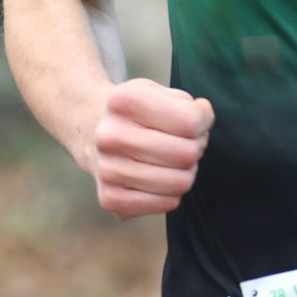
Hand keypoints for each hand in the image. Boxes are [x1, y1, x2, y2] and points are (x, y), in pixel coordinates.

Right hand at [88, 78, 214, 218]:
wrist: (93, 131)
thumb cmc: (136, 113)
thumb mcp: (158, 92)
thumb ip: (188, 104)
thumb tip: (203, 117)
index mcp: (123, 102)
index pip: (190, 121)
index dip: (203, 121)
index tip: (195, 120)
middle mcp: (110, 136)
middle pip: (186, 154)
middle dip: (196, 148)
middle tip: (185, 142)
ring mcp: (108, 170)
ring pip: (180, 182)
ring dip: (186, 172)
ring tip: (172, 160)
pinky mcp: (110, 199)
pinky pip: (167, 204)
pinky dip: (172, 192)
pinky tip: (160, 177)